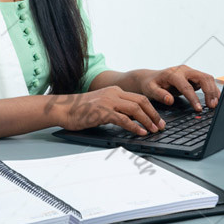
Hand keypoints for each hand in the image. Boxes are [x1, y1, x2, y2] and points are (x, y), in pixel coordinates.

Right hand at [47, 86, 165, 135]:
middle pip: (141, 101)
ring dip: (147, 120)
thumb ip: (116, 108)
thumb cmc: (80, 110)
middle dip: (154, 114)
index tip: (158, 119)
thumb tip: (132, 119)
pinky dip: (134, 126)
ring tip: (153, 130)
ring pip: (135, 109)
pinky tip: (140, 132)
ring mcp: (108, 101)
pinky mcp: (103, 112)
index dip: (151, 109)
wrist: (63, 109)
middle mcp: (113, 93)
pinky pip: (123, 119)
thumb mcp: (102, 105)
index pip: (139, 97)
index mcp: (114, 90)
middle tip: (161, 125)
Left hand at [136, 65, 219, 111]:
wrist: (151, 77)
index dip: (194, 98)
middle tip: (212, 106)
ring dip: (213, 90)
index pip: (186, 86)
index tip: (198, 108)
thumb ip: (160, 95)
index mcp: (173, 74)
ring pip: (207, 78)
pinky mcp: (194, 76)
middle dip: (209, 92)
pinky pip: (207, 81)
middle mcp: (183, 70)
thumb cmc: (150, 84)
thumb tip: (170, 100)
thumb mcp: (150, 90)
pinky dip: (212, 89)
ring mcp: (190, 72)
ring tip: (215, 104)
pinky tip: (215, 99)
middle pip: (202, 77)